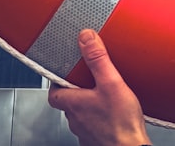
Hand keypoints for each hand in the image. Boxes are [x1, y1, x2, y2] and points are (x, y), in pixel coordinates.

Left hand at [47, 29, 150, 145]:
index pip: (53, 92)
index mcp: (73, 103)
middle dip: (77, 90)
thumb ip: (97, 59)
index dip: (57, 82)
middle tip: (89, 80)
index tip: (64, 72)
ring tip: (103, 95)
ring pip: (80, 115)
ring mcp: (85, 133)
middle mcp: (75, 120)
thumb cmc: (121, 124)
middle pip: (68, 102)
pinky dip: (99, 119)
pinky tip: (112, 114)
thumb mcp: (111, 83)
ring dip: (88, 105)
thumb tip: (86, 38)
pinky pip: (93, 126)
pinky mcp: (96, 140)